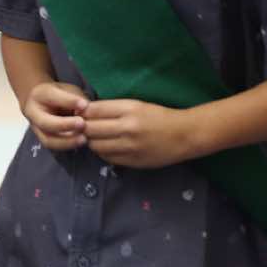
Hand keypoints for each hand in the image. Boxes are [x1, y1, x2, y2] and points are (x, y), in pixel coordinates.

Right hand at [19, 80, 87, 150]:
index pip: (51, 97)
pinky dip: (68, 145)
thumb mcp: (70, 91)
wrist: (48, 105)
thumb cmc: (62, 95)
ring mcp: (36, 128)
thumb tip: (86, 110)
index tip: (84, 104)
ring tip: (84, 138)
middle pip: (45, 122)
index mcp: (39, 95)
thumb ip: (77, 99)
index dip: (68, 101)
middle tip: (82, 123)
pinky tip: (81, 142)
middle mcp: (33, 112)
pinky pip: (54, 147)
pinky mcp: (43, 140)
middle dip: (64, 124)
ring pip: (48, 139)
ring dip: (67, 141)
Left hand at [84, 99, 203, 168]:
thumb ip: (111, 108)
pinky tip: (108, 147)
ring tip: (97, 137)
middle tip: (84, 127)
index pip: (93, 110)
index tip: (80, 113)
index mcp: (129, 109)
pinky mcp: (133, 161)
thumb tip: (84, 111)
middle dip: (83, 127)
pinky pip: (107, 158)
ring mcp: (130, 146)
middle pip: (90, 129)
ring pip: (95, 145)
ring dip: (91, 141)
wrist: (185, 135)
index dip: (82, 112)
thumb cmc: (159, 117)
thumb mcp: (136, 105)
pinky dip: (103, 152)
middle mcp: (128, 128)